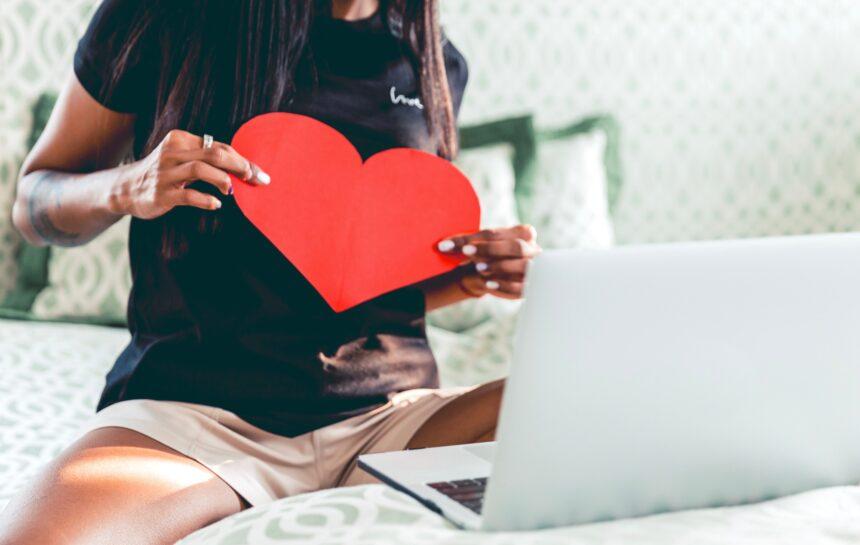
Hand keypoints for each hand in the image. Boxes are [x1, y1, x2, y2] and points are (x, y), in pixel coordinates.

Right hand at [111, 130, 269, 218]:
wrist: (125, 189)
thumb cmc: (164, 174)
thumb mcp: (181, 158)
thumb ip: (207, 159)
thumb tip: (245, 168)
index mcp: (181, 140)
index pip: (219, 146)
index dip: (242, 159)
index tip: (259, 173)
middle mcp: (172, 153)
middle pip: (214, 153)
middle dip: (240, 166)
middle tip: (254, 179)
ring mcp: (165, 173)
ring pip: (200, 169)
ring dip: (223, 179)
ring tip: (232, 190)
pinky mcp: (161, 194)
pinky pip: (188, 195)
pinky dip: (206, 200)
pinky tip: (216, 204)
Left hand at [438, 225, 540, 299]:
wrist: (492, 278)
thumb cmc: (486, 257)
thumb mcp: (477, 248)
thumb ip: (465, 244)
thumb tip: (443, 245)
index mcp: (523, 233)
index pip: (497, 233)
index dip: (472, 238)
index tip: (448, 244)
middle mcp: (533, 249)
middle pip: (516, 247)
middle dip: (490, 249)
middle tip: (466, 251)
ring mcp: (535, 269)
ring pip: (523, 265)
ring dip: (499, 266)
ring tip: (478, 268)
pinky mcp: (530, 287)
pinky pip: (521, 287)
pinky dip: (504, 285)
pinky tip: (488, 284)